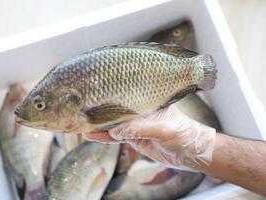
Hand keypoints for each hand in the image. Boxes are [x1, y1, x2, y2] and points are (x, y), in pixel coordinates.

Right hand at [85, 105, 215, 170]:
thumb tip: (114, 130)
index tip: (95, 91)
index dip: (111, 93)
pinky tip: (91, 135)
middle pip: (117, 107)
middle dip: (101, 107)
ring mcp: (136, 124)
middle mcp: (140, 110)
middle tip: (82, 106)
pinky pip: (116, 136)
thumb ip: (140, 129)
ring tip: (81, 123)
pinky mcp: (134, 137)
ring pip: (114, 122)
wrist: (190, 153)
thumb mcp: (163, 129)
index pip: (127, 94)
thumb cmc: (183, 134)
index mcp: (149, 99)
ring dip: (99, 124)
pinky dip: (104, 136)